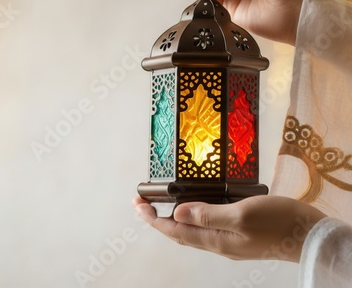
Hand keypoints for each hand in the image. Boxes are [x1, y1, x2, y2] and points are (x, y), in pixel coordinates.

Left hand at [133, 195, 325, 261]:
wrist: (309, 235)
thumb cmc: (279, 223)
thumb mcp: (241, 214)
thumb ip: (208, 214)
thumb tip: (177, 214)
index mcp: (215, 240)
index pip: (174, 231)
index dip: (153, 219)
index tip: (137, 205)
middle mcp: (218, 243)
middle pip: (179, 233)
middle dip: (157, 219)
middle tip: (142, 203)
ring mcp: (229, 240)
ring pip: (192, 231)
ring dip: (173, 218)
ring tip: (160, 205)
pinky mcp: (239, 234)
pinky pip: (206, 227)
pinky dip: (193, 217)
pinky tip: (194, 208)